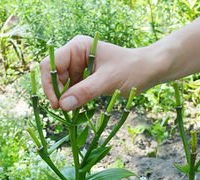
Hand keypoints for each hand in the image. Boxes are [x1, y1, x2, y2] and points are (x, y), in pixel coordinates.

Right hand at [39, 35, 155, 110]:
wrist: (149, 70)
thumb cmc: (132, 69)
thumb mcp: (108, 81)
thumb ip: (85, 91)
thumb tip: (63, 105)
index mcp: (78, 47)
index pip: (51, 64)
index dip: (49, 84)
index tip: (57, 103)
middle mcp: (75, 55)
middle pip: (54, 76)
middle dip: (58, 94)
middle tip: (66, 112)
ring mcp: (79, 67)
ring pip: (62, 86)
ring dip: (66, 99)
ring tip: (75, 112)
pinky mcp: (85, 78)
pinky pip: (72, 91)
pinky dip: (74, 101)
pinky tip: (80, 109)